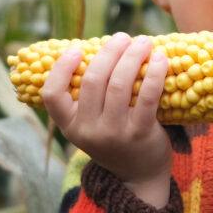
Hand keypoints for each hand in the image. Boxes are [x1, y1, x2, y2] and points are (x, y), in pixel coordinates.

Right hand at [41, 33, 172, 206]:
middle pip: (92, 81)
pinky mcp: (139, 134)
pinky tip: (161, 58)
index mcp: (70, 125)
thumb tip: (99, 48)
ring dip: (132, 57)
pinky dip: (154, 73)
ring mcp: (113, 133)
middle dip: (109, 52)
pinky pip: (146, 97)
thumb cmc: (116, 138)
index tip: (77, 48)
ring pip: (118, 85)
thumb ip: (90, 96)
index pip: (51, 96)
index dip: (60, 69)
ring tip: (143, 41)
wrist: (139, 175)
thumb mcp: (92, 123)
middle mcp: (87, 131)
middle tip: (123, 36)